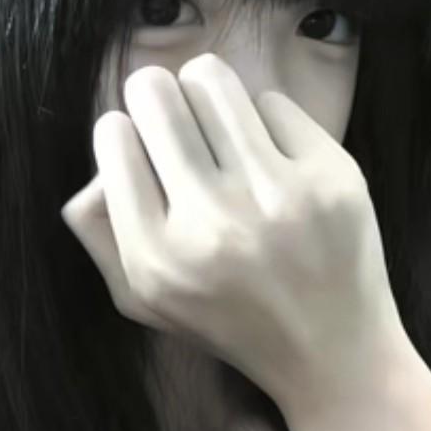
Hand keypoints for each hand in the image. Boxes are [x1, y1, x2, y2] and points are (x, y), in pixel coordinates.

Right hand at [60, 53, 421, 430]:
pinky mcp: (330, 176)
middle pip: (155, 94)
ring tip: (213, 119)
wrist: (332, 351)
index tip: (138, 142)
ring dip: (204, 89)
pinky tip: (270, 156)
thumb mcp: (142, 298)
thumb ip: (98, 229)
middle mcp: (212, 224)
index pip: (113, 136)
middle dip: (153, 92)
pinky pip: (272, 101)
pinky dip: (263, 119)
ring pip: (212, 80)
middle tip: (169, 111)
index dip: (121, 128)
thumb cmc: (228, 319)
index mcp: (156, 257)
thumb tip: (102, 151)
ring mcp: (277, 196)